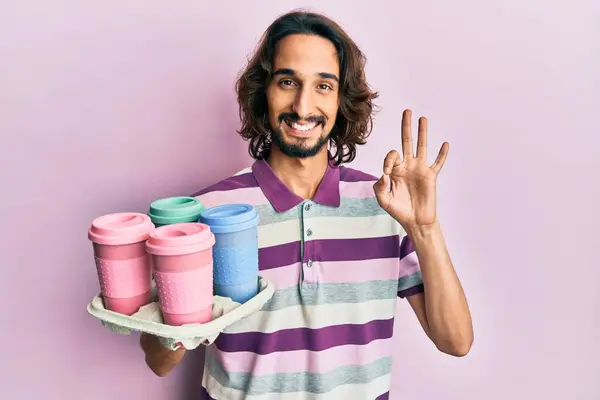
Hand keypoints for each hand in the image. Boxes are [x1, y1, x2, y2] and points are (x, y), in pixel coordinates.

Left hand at [373, 109, 448, 228]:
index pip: (391, 156)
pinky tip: (445, 144)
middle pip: (406, 141)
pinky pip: (438, 163)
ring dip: (422, 132)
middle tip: (407, 111)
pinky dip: (442, 154)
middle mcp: (407, 166)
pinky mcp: (431, 176)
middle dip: (406, 126)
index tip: (387, 174)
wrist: (415, 221)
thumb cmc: (399, 210)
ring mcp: (420, 169)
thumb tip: (383, 175)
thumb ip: (379, 188)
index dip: (388, 161)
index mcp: (394, 170)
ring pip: (422, 146)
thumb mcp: (384, 200)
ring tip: (423, 118)